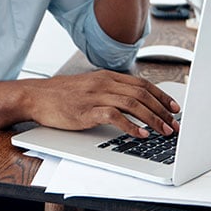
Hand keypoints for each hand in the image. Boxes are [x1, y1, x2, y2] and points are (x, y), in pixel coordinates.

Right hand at [26, 70, 180, 137]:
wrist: (35, 96)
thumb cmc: (61, 95)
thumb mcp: (89, 86)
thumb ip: (109, 90)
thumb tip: (133, 102)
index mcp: (106, 76)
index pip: (142, 84)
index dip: (161, 96)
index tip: (174, 108)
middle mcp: (103, 83)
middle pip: (141, 94)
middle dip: (162, 110)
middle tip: (174, 124)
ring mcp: (95, 96)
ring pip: (132, 104)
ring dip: (152, 118)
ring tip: (163, 131)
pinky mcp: (85, 111)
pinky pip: (113, 116)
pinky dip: (130, 125)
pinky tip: (140, 134)